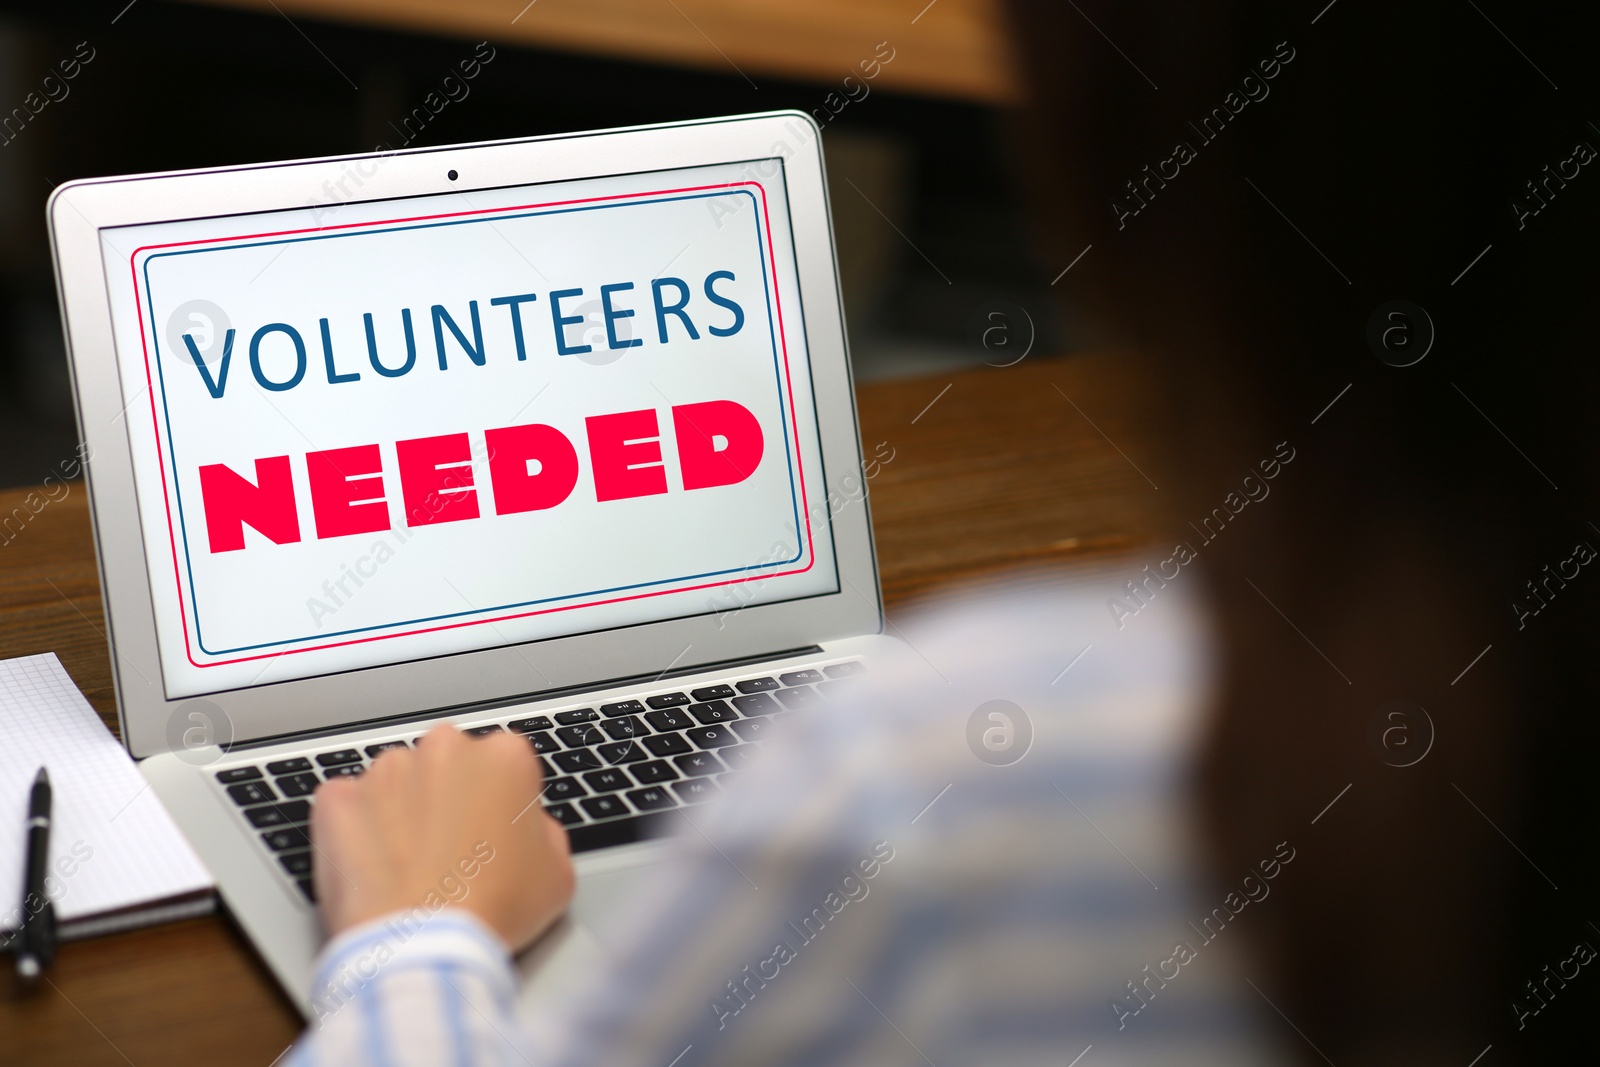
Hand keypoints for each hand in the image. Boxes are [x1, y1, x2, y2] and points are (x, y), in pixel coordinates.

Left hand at [310, 723, 574, 950]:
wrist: (422, 949)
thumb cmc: (492, 912)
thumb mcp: (558, 873)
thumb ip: (543, 831)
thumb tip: (527, 829)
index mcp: (504, 756)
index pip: (505, 765)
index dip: (502, 804)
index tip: (495, 835)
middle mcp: (444, 749)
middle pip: (448, 764)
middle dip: (449, 798)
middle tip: (453, 853)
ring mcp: (385, 772)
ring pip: (397, 782)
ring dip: (402, 811)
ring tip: (409, 867)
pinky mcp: (338, 799)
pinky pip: (347, 805)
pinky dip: (355, 829)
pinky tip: (373, 868)